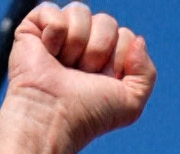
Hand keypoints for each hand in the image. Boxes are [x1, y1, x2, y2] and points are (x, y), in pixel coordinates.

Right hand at [0, 2, 156, 153]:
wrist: (52, 117)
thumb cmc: (87, 114)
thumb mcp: (131, 102)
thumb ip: (147, 72)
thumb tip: (137, 39)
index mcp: (106, 59)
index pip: (126, 36)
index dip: (118, 59)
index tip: (101, 81)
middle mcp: (83, 45)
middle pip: (107, 21)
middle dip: (98, 50)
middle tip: (81, 74)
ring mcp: (58, 35)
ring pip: (81, 11)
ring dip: (77, 43)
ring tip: (64, 65)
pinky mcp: (33, 28)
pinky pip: (52, 9)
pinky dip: (54, 33)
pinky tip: (47, 53)